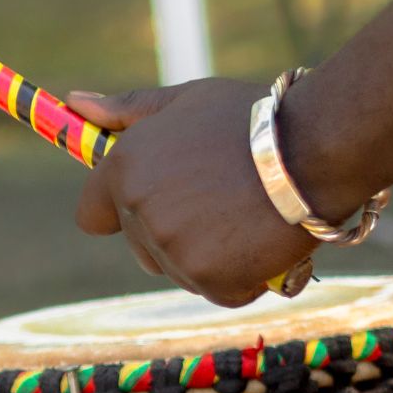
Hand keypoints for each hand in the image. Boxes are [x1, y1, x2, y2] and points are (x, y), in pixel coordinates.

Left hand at [68, 80, 318, 307]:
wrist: (318, 147)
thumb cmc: (253, 119)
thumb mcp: (186, 102)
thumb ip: (126, 110)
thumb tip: (74, 103)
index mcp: (125, 169)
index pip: (92, 216)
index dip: (121, 212)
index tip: (156, 203)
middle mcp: (140, 212)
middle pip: (139, 248)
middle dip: (171, 233)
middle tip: (220, 202)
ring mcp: (173, 250)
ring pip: (178, 271)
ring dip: (207, 255)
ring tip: (247, 215)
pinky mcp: (210, 281)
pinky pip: (217, 291)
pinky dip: (239, 277)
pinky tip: (262, 240)